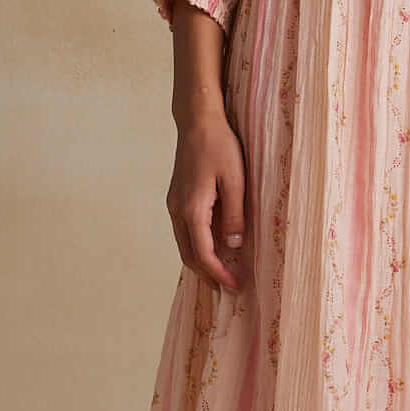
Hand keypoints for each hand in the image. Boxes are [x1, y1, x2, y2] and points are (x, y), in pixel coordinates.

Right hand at [168, 112, 249, 291]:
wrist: (197, 121)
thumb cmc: (220, 146)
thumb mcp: (235, 180)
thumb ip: (235, 215)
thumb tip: (232, 246)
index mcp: (192, 209)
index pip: (203, 254)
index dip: (219, 274)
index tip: (235, 286)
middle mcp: (177, 211)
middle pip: (188, 255)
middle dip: (207, 275)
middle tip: (227, 289)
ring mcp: (174, 204)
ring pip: (184, 244)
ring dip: (200, 263)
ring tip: (220, 275)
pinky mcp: (176, 198)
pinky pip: (184, 231)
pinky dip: (196, 247)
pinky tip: (211, 249)